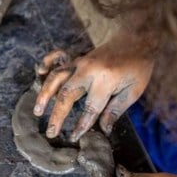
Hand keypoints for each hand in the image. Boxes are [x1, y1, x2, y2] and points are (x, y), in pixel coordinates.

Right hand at [34, 32, 153, 141]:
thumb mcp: (134, 90)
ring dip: (44, 95)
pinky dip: (46, 66)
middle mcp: (88, 70)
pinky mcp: (77, 58)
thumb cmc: (138, 67)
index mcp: (105, 80)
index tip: (73, 137)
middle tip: (50, 132)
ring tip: (37, 112)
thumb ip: (116, 110)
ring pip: (56, 78)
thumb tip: (104, 129)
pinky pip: (57, 61)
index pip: (90, 108)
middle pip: (66, 95)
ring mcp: (80, 62)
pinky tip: (39, 74)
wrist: (136, 39)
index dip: (81, 125)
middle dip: (57, 116)